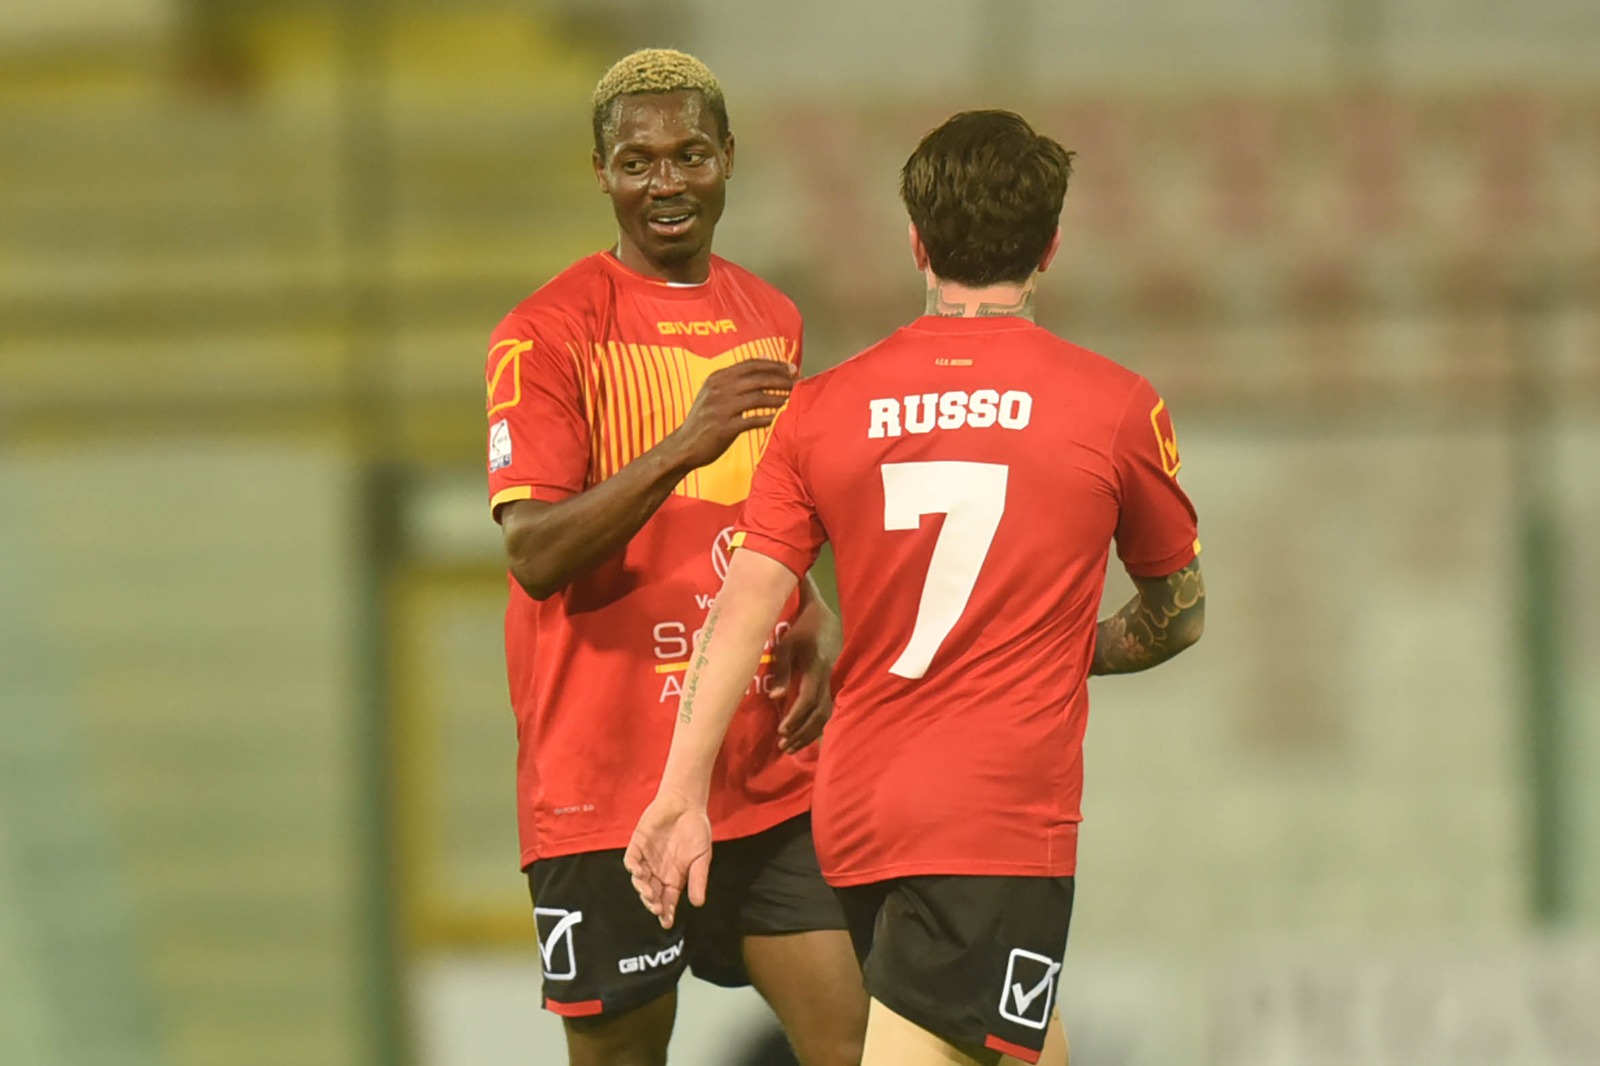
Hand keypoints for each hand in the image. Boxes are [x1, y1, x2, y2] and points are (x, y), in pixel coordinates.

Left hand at [624, 789, 712, 929]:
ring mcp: (646, 859)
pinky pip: (631, 860)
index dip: (666, 913)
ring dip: (643, 889)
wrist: (686, 803)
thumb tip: (698, 904)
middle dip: (653, 903)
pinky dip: (633, 868)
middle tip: (657, 908)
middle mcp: (658, 872)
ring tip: (649, 893)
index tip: (667, 923)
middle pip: (652, 894)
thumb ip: (698, 879)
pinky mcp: (637, 845)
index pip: (668, 901)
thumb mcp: (702, 857)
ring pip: (640, 880)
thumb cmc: (696, 830)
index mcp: (674, 878)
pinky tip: (639, 872)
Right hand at [666, 358, 796, 470]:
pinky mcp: (725, 428)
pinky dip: (770, 417)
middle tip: (798, 382)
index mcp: (717, 378)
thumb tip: (765, 357)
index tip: (792, 368)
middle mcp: (719, 389)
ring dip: (779, 397)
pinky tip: (781, 417)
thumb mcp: (714, 392)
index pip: (751, 364)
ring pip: (758, 397)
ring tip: (794, 399)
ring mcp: (721, 408)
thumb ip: (737, 377)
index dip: (774, 365)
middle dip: (782, 379)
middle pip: (757, 378)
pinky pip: (753, 420)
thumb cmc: (704, 420)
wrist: (683, 446)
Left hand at [771, 595, 839, 753]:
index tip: (781, 731)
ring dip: (808, 732)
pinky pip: (827, 708)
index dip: (796, 717)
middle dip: (801, 731)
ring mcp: (832, 680)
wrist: (825, 616)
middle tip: (783, 745)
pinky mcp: (831, 682)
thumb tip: (776, 698)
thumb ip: (781, 670)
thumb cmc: (800, 626)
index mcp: (816, 667)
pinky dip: (815, 725)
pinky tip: (804, 736)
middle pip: (819, 712)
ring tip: (790, 747)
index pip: (809, 699)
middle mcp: (827, 677)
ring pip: (825, 713)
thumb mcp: (786, 643)